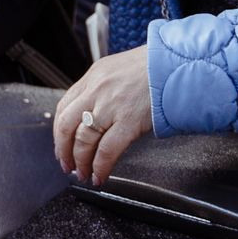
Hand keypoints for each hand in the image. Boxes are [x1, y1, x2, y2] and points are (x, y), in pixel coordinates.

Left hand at [53, 47, 152, 183]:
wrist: (178, 63)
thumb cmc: (156, 66)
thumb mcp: (120, 69)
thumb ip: (104, 89)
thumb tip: (95, 113)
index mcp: (94, 76)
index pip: (64, 107)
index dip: (59, 132)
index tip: (61, 144)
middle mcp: (97, 90)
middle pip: (66, 126)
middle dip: (63, 150)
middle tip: (67, 164)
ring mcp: (111, 105)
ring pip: (83, 140)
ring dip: (81, 162)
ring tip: (83, 173)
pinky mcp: (129, 121)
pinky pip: (107, 150)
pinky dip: (100, 166)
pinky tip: (99, 175)